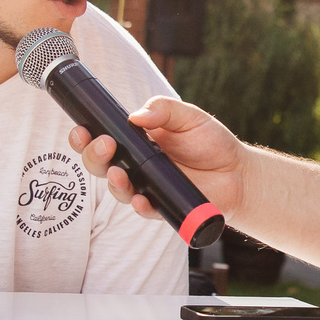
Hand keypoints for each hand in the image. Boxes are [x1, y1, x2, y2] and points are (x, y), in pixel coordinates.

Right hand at [69, 98, 246, 219]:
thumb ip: (163, 110)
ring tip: (117, 174)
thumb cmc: (210, 141)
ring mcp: (146, 187)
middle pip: (100, 165)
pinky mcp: (162, 207)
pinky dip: (140, 205)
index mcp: (135, 141)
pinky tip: (140, 199)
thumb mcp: (188, 116)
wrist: (238, 172)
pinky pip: (145, 209)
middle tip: (104, 145)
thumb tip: (135, 116)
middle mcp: (135, 166)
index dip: (85, 135)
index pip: (101, 138)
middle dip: (93, 156)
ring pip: (117, 190)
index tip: (81, 130)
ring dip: (113, 182)